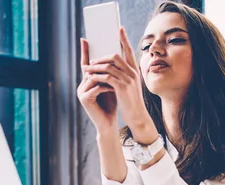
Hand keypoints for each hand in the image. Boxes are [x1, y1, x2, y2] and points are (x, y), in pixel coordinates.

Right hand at [77, 38, 117, 132]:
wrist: (108, 124)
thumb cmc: (111, 104)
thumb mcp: (111, 85)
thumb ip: (109, 74)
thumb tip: (114, 56)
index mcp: (87, 81)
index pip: (86, 64)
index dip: (85, 51)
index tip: (85, 38)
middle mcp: (81, 85)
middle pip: (91, 69)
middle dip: (101, 63)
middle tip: (110, 55)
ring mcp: (81, 92)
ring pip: (94, 78)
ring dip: (107, 77)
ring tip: (118, 76)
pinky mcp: (84, 99)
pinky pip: (96, 88)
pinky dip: (106, 87)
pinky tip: (114, 88)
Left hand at [82, 27, 155, 142]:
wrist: (137, 116)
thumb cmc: (131, 102)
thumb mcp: (130, 86)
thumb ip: (123, 75)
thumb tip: (112, 67)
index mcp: (135, 70)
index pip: (129, 51)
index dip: (124, 39)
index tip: (120, 29)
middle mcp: (132, 73)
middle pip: (115, 56)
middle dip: (100, 57)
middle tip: (90, 60)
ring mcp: (128, 80)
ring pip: (108, 66)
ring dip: (95, 67)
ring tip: (86, 69)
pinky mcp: (122, 87)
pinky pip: (106, 77)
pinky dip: (97, 76)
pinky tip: (90, 77)